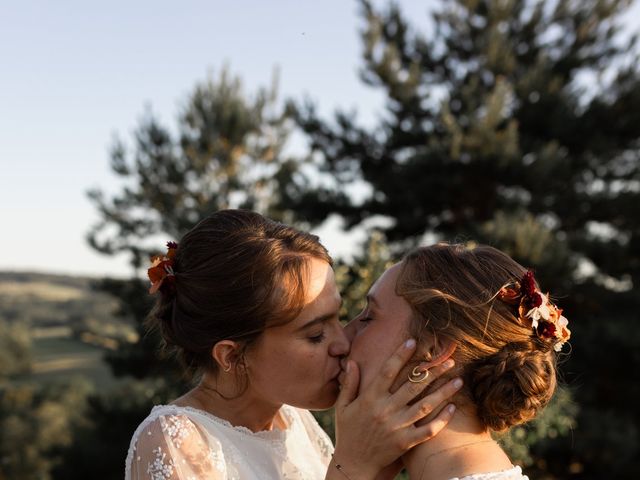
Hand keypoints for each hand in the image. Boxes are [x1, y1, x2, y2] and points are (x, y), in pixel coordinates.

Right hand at [329, 339, 461, 479]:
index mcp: (370, 398)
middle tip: (449, 359)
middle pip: (413, 386)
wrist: (353, 464)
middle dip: (433, 371)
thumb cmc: (348, 433)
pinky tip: (453, 408)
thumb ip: (349, 383)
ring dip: (443, 392)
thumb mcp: (342, 406)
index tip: (413, 341)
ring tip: (458, 380)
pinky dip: (442, 420)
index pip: (388, 371)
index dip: (400, 355)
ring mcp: (397, 427)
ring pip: (425, 406)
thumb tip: (351, 361)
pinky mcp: (405, 443)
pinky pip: (428, 430)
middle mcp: (385, 410)